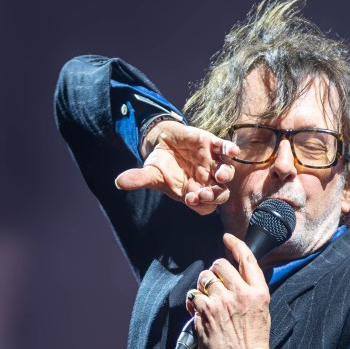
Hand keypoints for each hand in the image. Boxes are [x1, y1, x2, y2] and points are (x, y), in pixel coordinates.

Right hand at [115, 122, 238, 215]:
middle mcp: (207, 182)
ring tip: (218, 175)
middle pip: (219, 195)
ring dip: (224, 175)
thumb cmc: (161, 164)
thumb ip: (140, 179)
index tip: (190, 200)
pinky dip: (229, 150)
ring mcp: (212, 165)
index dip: (200, 205)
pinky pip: (226, 150)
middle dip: (214, 195)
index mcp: (194, 194)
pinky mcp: (213, 146)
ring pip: (226, 174)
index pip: (203, 207)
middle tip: (204, 192)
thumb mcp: (150, 173)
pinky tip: (230, 151)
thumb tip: (119, 182)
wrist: (165, 141)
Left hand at [185, 233, 270, 348]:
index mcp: (258, 293)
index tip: (227, 238)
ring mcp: (221, 302)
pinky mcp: (205, 312)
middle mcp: (240, 293)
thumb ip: (250, 293)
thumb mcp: (262, 313)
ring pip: (204, 278)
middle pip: (220, 264)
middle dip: (214, 272)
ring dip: (202, 287)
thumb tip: (233, 279)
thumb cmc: (252, 344)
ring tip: (207, 302)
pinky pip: (193, 297)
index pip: (247, 259)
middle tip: (214, 286)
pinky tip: (199, 313)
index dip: (235, 244)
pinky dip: (193, 303)